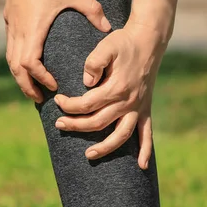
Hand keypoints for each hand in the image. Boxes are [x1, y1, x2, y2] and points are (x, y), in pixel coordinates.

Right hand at [2, 0, 110, 102]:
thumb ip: (92, 11)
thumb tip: (109, 28)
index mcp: (34, 29)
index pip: (30, 64)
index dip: (39, 78)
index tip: (53, 86)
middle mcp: (20, 32)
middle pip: (16, 69)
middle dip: (27, 86)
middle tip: (40, 99)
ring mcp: (12, 27)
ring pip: (11, 61)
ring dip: (20, 77)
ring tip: (33, 88)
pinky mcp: (10, 21)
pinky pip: (11, 50)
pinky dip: (17, 63)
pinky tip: (28, 66)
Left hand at [53, 17, 170, 169]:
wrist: (148, 41)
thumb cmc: (124, 43)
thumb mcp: (106, 45)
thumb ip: (93, 63)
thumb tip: (86, 82)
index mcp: (116, 87)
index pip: (87, 104)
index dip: (70, 105)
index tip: (58, 101)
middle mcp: (128, 102)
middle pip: (98, 122)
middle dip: (76, 125)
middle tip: (59, 124)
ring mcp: (138, 107)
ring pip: (121, 135)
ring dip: (105, 148)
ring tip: (89, 155)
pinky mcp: (145, 109)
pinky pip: (147, 134)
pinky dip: (146, 150)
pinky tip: (142, 166)